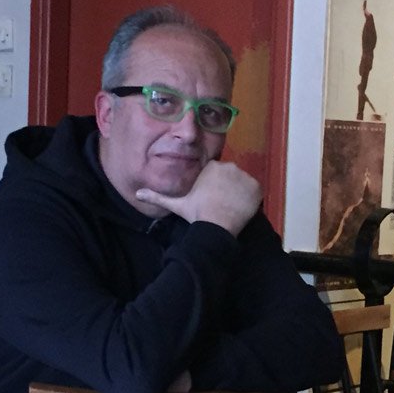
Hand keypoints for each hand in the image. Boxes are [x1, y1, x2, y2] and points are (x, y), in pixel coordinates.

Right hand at [135, 160, 261, 236]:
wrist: (216, 226)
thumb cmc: (197, 213)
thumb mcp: (176, 204)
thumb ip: (158, 197)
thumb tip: (137, 194)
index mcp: (212, 167)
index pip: (217, 174)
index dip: (215, 187)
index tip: (212, 199)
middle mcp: (229, 166)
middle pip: (231, 177)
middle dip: (227, 188)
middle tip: (222, 204)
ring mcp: (244, 176)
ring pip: (242, 183)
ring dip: (239, 193)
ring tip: (231, 207)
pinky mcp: (256, 186)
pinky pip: (255, 190)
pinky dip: (251, 198)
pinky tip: (242, 208)